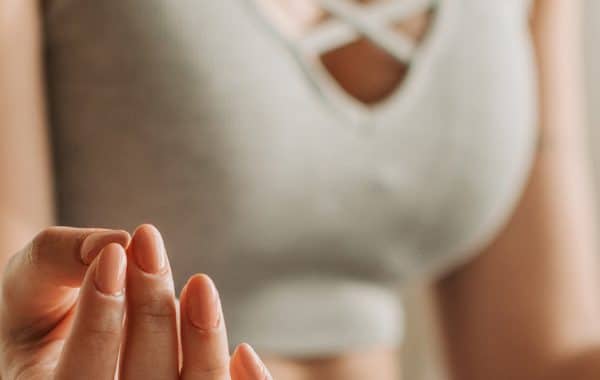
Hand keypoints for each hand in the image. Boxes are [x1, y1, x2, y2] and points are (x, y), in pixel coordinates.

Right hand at [0, 225, 271, 378]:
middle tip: (147, 245)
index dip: (100, 315)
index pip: (79, 378)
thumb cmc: (52, 305)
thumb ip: (55, 259)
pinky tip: (245, 351)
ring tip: (200, 282)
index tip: (115, 253)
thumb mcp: (34, 280)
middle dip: (150, 312)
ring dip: (203, 340)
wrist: (85, 328)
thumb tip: (113, 243)